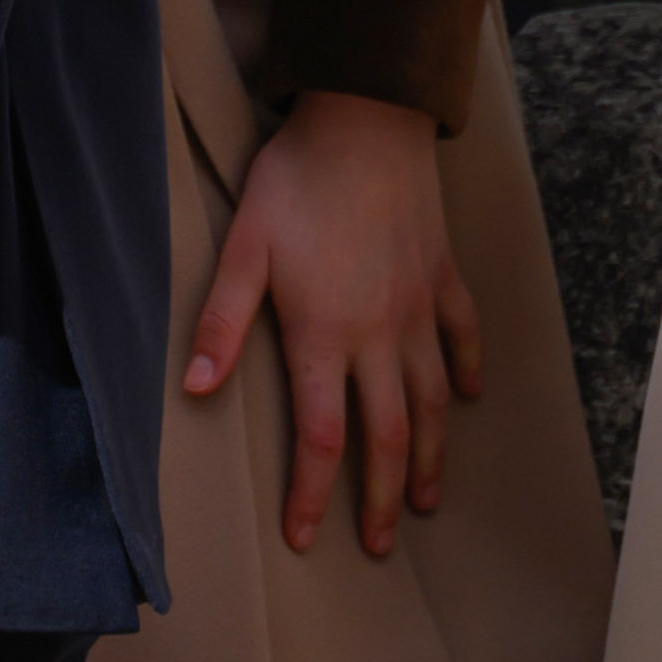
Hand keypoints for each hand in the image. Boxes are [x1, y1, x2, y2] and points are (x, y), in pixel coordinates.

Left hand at [184, 84, 483, 561]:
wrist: (365, 118)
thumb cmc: (297, 181)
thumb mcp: (245, 248)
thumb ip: (222, 321)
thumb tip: (194, 388)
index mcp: (324, 334)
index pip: (321, 436)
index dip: (314, 495)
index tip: (307, 538)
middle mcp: (380, 334)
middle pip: (389, 436)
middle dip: (383, 497)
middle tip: (381, 543)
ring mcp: (419, 307)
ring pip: (432, 400)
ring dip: (433, 455)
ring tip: (429, 497)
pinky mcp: (442, 276)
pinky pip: (463, 334)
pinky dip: (467, 370)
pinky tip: (467, 396)